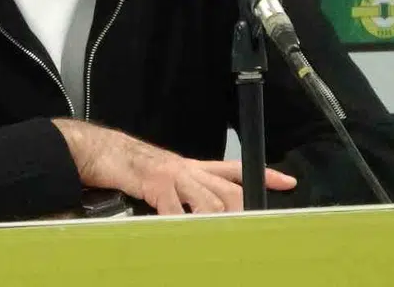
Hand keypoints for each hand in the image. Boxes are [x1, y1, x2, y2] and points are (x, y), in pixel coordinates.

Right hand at [52, 119, 295, 214]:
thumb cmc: (136, 170)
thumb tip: (207, 217)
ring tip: (223, 239)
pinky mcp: (156, 185)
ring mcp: (174, 176)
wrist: (106, 154)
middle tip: (253, 230)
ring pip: (208, 202)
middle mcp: (190, 170)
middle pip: (229, 192)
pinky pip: (174, 211)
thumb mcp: (169, 178)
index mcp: (196, 168)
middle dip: (243, 211)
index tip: (288, 182)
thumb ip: (188, 193)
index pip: (236, 170)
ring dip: (216, 223)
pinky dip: (180, 225)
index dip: (264, 174)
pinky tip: (181, 235)